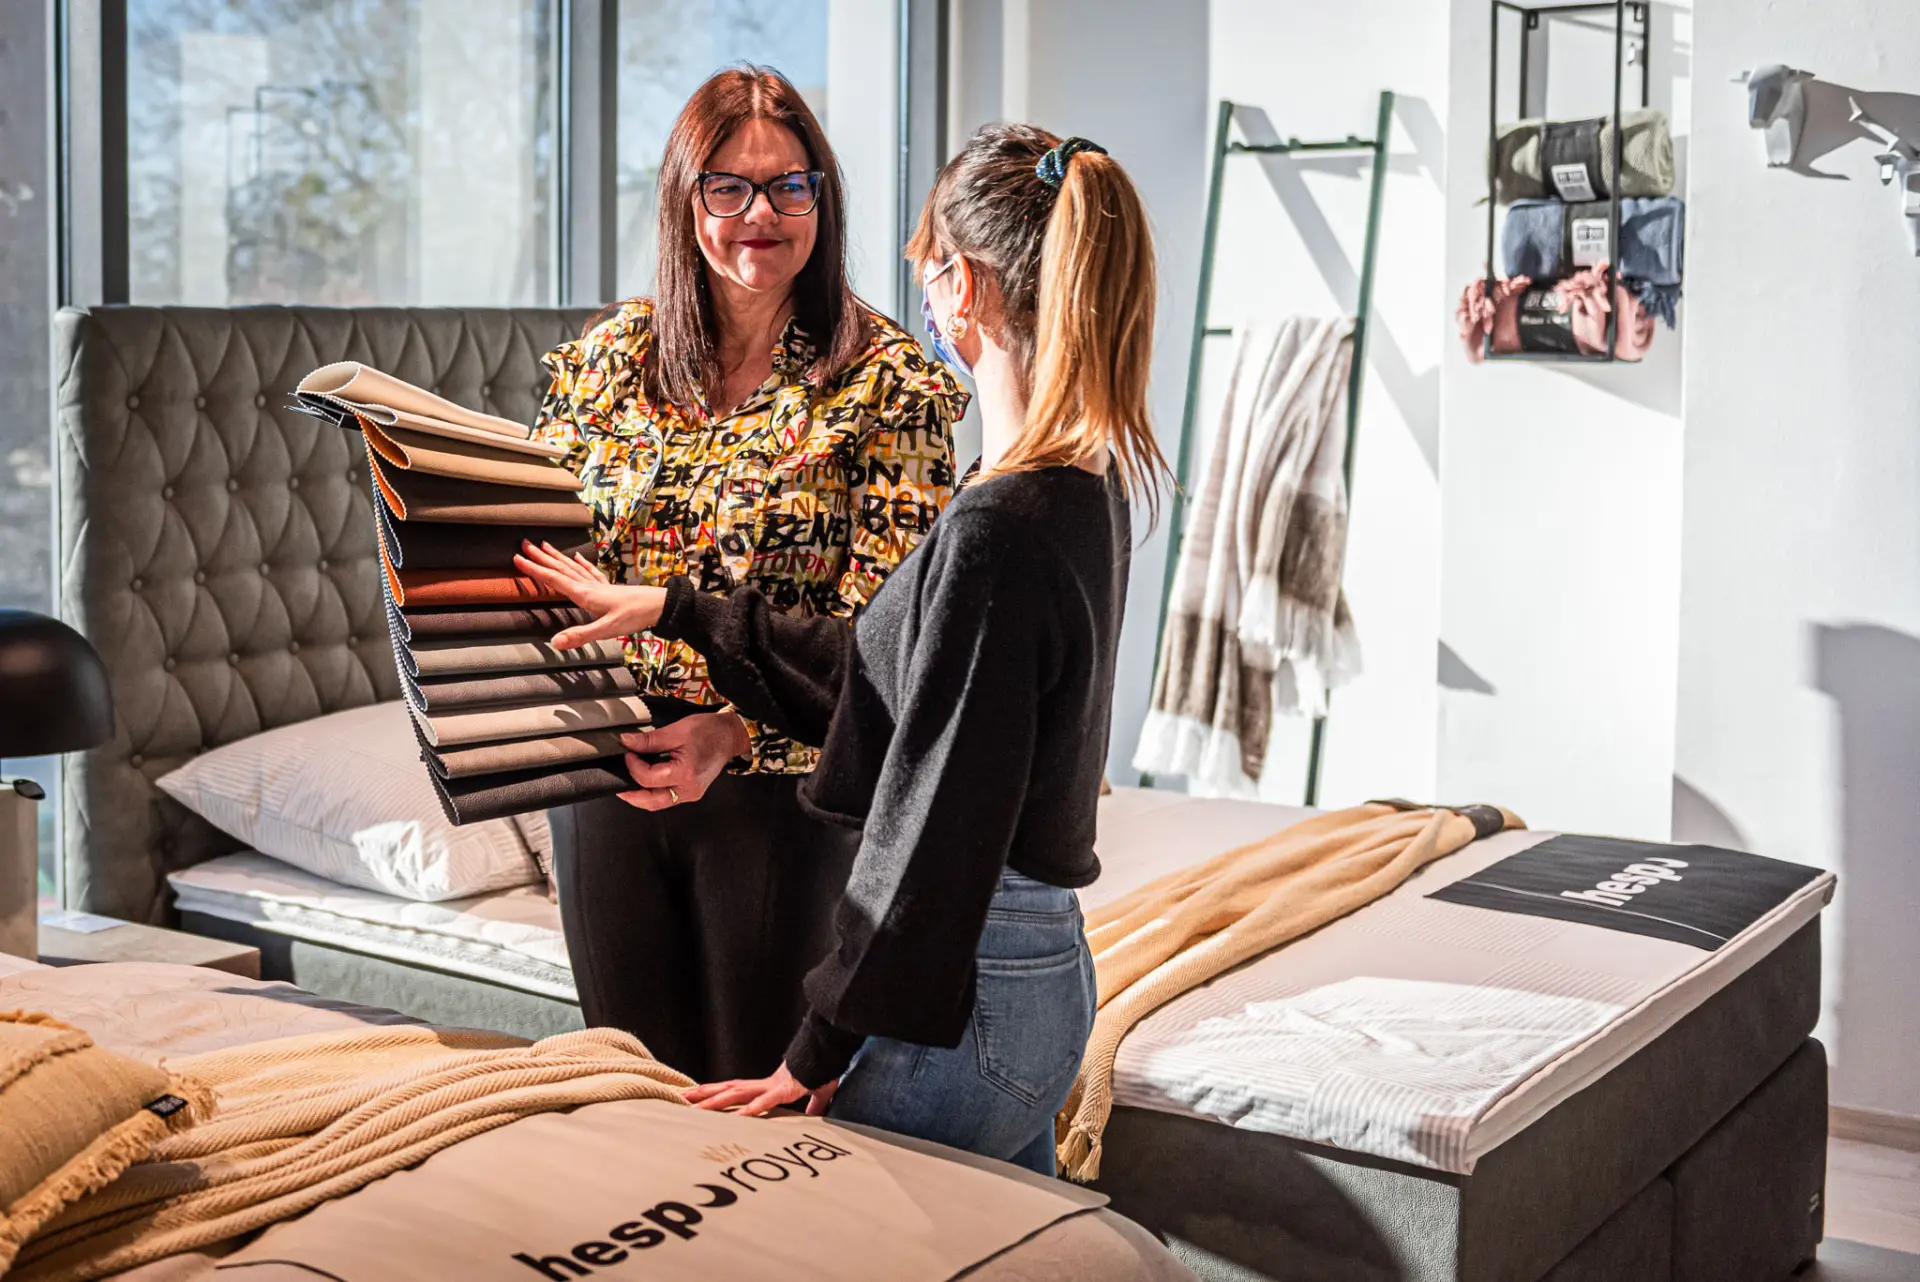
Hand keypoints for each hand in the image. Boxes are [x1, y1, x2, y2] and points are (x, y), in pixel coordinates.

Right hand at [513, 540, 666, 648]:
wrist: (658, 606)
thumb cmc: (633, 616)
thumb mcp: (606, 630)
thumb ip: (581, 635)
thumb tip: (555, 642)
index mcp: (584, 594)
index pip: (554, 579)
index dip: (534, 570)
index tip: (517, 558)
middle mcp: (589, 586)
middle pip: (561, 569)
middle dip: (541, 558)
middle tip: (524, 544)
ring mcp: (599, 585)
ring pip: (573, 568)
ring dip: (557, 557)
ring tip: (544, 546)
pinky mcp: (608, 588)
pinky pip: (590, 573)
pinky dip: (582, 564)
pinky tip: (579, 558)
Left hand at [618, 710, 751, 809]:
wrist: (729, 736)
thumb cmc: (709, 731)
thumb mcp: (676, 731)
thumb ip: (649, 740)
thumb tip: (627, 742)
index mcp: (685, 773)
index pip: (648, 778)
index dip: (632, 766)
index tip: (628, 753)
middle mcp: (689, 789)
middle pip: (652, 802)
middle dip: (631, 795)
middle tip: (618, 783)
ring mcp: (691, 793)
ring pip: (658, 803)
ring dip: (641, 797)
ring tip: (629, 784)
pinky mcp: (691, 792)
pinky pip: (667, 799)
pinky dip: (653, 793)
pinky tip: (646, 783)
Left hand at [685, 1061, 838, 1117]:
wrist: (829, 1055)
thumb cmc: (822, 1071)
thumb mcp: (816, 1094)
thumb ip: (811, 1107)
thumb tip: (814, 1116)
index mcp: (767, 1086)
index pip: (735, 1089)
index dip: (715, 1093)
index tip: (696, 1096)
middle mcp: (762, 1085)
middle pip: (726, 1089)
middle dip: (703, 1095)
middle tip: (679, 1098)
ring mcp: (770, 1088)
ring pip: (735, 1095)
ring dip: (713, 1102)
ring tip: (693, 1108)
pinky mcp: (783, 1091)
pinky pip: (761, 1103)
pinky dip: (748, 1111)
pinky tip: (735, 1118)